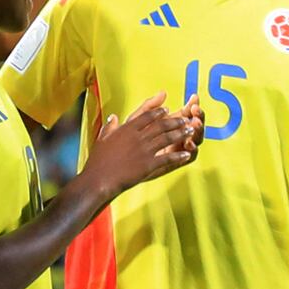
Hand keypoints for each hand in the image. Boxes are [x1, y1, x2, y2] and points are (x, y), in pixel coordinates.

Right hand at [79, 94, 198, 198]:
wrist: (100, 178)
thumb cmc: (98, 160)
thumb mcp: (102, 139)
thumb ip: (109, 127)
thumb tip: (113, 117)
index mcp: (127, 129)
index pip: (146, 117)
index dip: (158, 112)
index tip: (166, 110)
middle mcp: (138, 137)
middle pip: (161, 125)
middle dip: (175, 121)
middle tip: (185, 120)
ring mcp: (144, 150)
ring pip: (167, 138)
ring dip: (180, 134)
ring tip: (190, 131)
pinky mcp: (148, 164)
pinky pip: (167, 158)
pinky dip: (178, 156)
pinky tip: (186, 154)